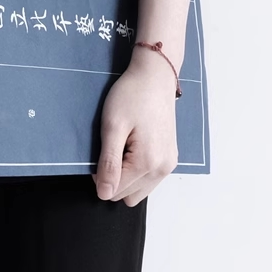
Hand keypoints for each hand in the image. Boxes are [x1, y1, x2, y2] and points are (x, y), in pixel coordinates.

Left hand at [92, 49, 178, 205]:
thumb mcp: (112, 126)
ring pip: (138, 191)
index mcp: (148, 163)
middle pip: (126, 195)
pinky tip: (134, 146)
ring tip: (124, 146)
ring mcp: (169, 164)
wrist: (155, 76)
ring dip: (126, 176)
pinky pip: (149, 179)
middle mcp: (162, 169)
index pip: (114, 190)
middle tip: (113, 146)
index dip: (100, 174)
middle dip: (114, 177)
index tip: (101, 149)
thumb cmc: (132, 95)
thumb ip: (109, 163)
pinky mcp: (171, 158)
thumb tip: (104, 194)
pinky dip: (137, 171)